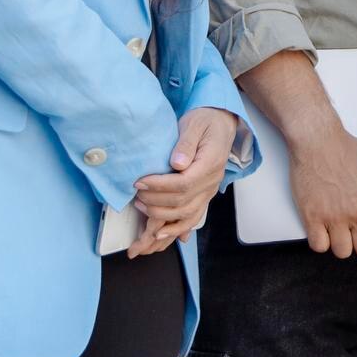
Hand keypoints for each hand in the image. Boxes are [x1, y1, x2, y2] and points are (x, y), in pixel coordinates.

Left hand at [128, 107, 238, 257]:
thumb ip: (186, 143)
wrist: (220, 124)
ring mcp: (210, 191)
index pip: (184, 183)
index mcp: (211, 163)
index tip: (139, 182)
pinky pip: (193, 218)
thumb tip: (177, 163)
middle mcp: (212, 181)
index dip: (159, 186)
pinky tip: (160, 234)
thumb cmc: (205, 121)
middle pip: (182, 201)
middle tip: (136, 193)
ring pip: (186, 214)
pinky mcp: (205, 196)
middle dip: (155, 200)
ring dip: (160, 215)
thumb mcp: (194, 124)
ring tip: (141, 205)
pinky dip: (176, 229)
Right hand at [287, 122, 356, 258]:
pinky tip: (323, 230)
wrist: (320, 141)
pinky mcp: (312, 217)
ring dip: (341, 245)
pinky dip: (321, 242)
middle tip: (356, 232)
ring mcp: (333, 217)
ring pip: (342, 252)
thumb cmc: (351, 149)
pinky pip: (318, 246)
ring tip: (340, 232)